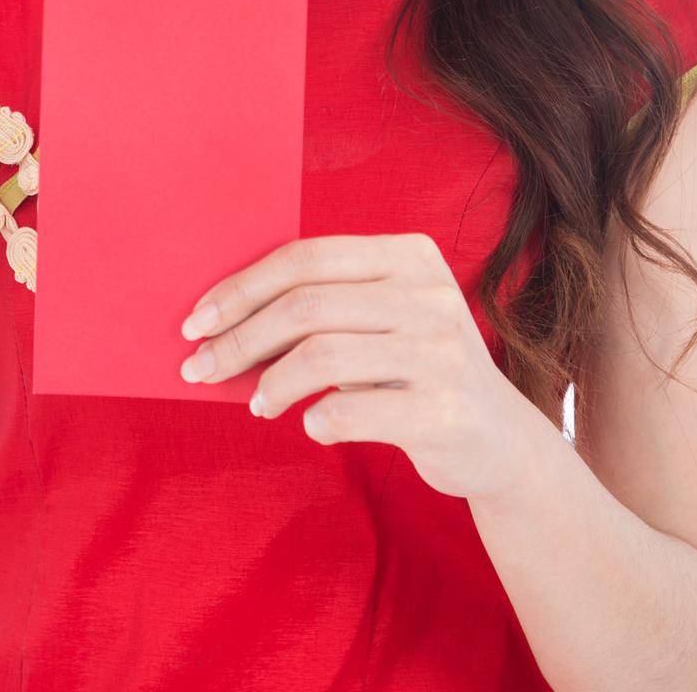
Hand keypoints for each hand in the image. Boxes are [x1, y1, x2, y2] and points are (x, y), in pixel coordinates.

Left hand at [179, 232, 545, 499]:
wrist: (499, 440)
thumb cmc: (416, 370)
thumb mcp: (383, 319)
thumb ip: (326, 305)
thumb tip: (223, 320)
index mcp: (410, 255)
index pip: (307, 258)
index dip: (243, 287)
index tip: (197, 320)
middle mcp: (430, 294)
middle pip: (307, 304)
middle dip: (240, 338)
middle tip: (200, 367)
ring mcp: (442, 351)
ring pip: (322, 355)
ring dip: (271, 384)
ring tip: (257, 405)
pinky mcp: (445, 410)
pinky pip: (349, 411)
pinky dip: (316, 420)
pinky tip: (313, 426)